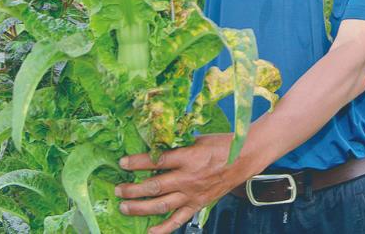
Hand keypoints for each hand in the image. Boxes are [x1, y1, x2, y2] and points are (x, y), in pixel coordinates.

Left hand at [116, 133, 253, 232]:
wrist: (246, 157)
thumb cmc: (223, 144)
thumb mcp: (197, 138)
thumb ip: (177, 145)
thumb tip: (155, 145)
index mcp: (188, 157)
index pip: (156, 160)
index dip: (137, 162)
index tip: (122, 162)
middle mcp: (188, 178)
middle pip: (154, 186)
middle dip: (132, 189)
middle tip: (118, 189)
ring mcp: (193, 194)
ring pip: (162, 204)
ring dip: (140, 207)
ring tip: (124, 206)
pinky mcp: (198, 204)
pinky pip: (178, 220)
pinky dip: (164, 228)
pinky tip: (150, 231)